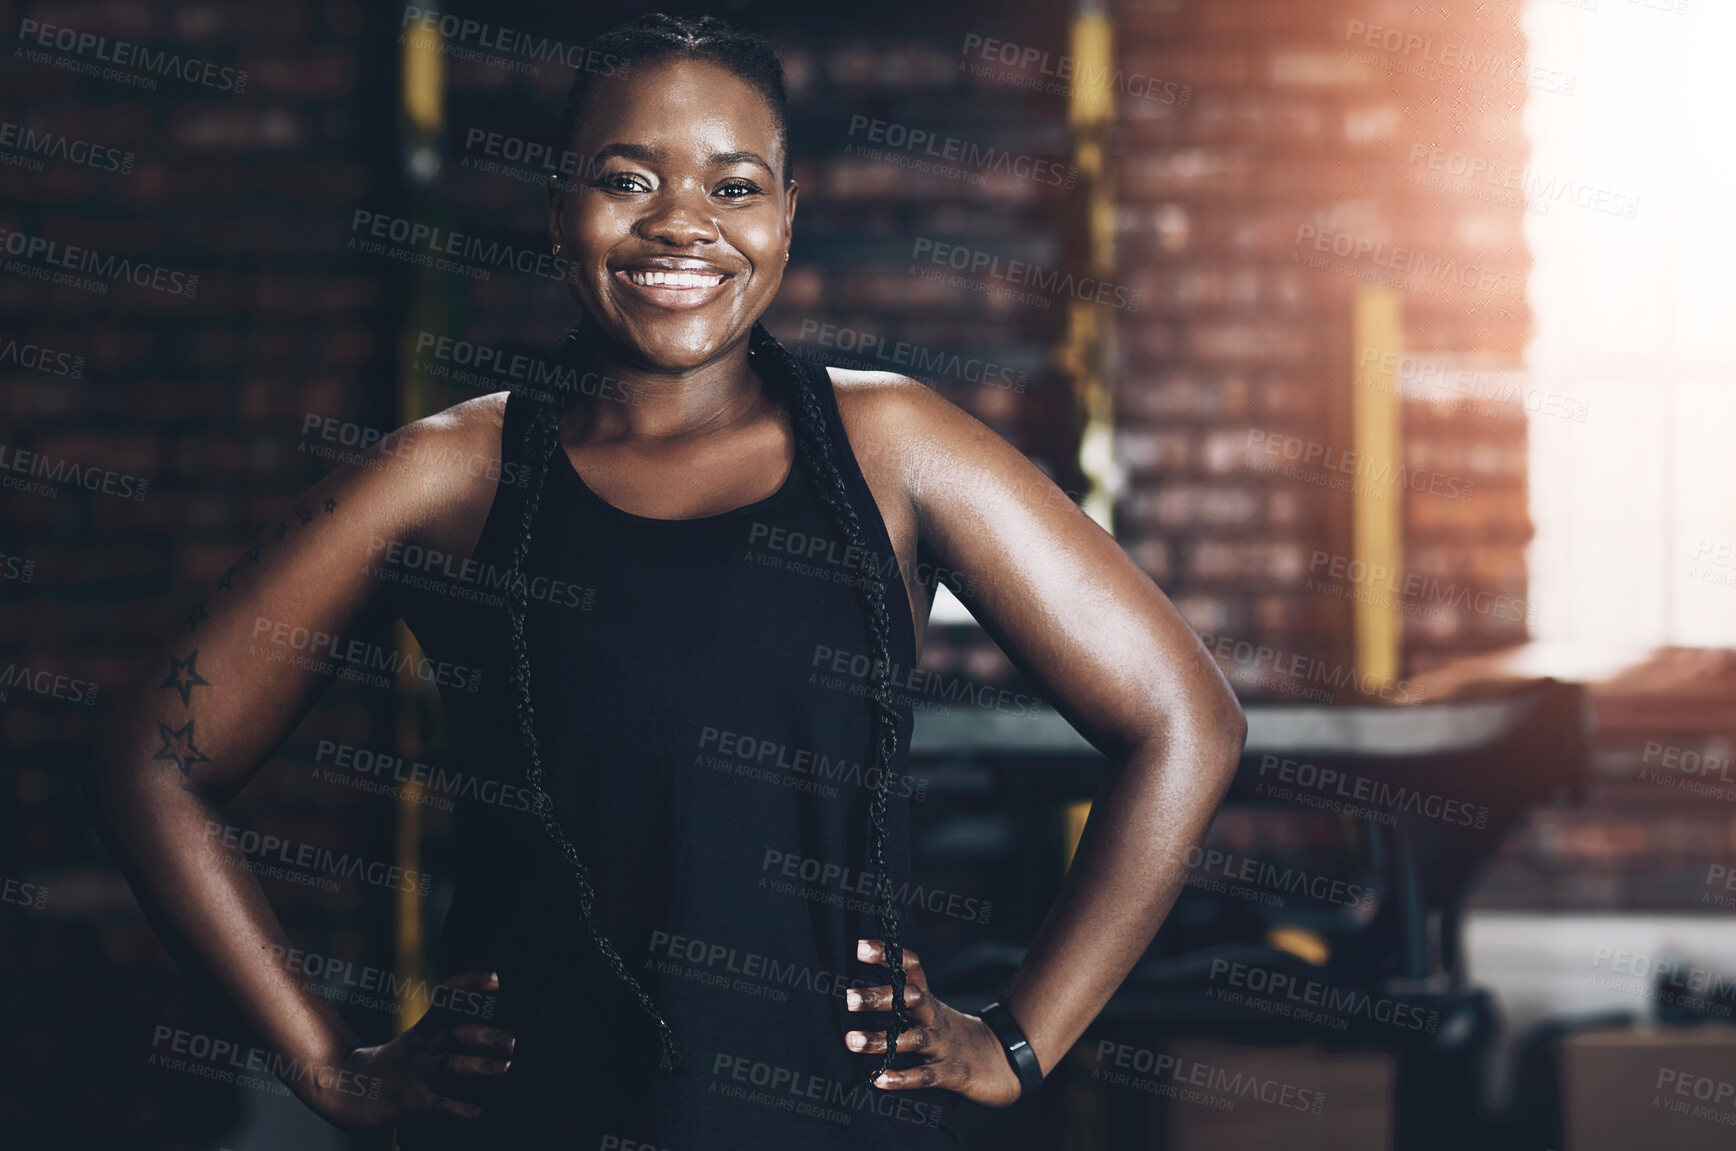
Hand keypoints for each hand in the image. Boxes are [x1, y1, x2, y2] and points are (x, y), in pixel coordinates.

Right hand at [307, 970, 515, 1130]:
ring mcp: (414, 1073)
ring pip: (449, 1065)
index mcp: (425, 1029)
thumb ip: (447, 1028)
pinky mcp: (408, 1101)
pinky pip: (436, 1105)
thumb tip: (489, 1022)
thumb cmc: (392, 1065)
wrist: (342, 1089)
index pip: (447, 997)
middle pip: (454, 1032)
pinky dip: (458, 1108)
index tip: (497, 978)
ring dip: (479, 1066)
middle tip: (515, 1040)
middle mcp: (422, 1047)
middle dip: (485, 1035)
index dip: (470, 984)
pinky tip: (480, 1112)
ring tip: (506, 1067)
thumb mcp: (417, 1040)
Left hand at [844, 938, 1024, 1108]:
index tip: (860, 947)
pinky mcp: (948, 1073)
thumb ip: (898, 998)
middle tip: (848, 999)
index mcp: (927, 998)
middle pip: (910, 998)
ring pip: (912, 1038)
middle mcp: (933, 1016)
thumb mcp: (927, 1009)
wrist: (1000, 1060)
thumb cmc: (948, 1033)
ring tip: (851, 1040)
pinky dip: (901, 1078)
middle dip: (879, 997)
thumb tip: (854, 989)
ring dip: (880, 1039)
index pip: (910, 967)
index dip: (888, 955)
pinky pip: (923, 1076)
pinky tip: (878, 1080)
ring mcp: (942, 1045)